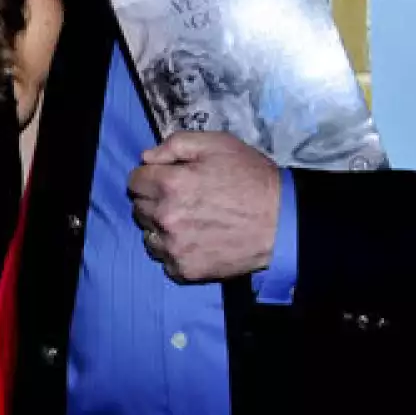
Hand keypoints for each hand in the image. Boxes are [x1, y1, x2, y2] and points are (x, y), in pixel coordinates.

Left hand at [128, 131, 280, 282]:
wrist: (282, 222)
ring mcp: (174, 246)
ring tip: (187, 222)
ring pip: (148, 236)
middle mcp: (166, 216)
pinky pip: (164, 260)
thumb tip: (146, 158)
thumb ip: (175, 144)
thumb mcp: (216, 144)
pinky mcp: (186, 270)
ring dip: (160, 228)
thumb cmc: (251, 178)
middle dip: (154, 200)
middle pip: (139, 208)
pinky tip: (193, 241)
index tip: (165, 179)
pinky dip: (174, 252)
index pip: (134, 181)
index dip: (149, 177)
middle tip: (180, 199)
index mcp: (169, 183)